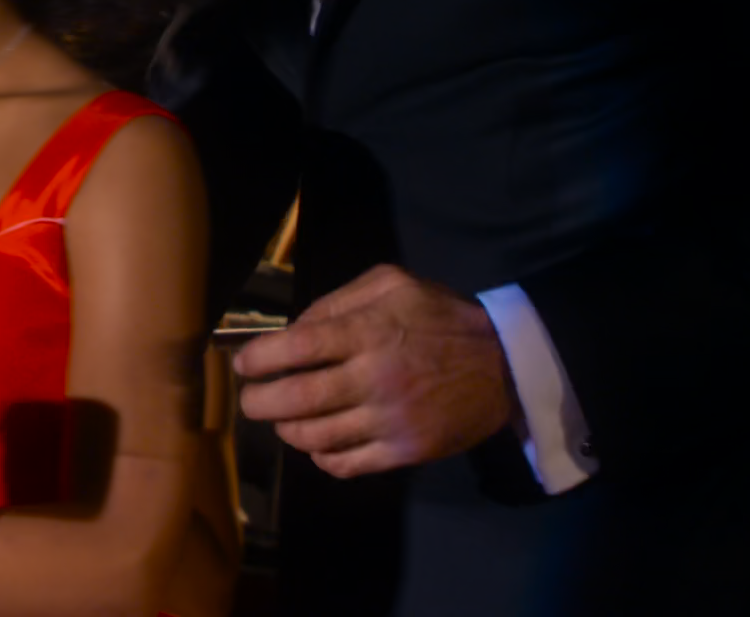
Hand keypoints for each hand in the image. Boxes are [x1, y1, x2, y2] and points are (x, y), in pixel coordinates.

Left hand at [233, 263, 516, 477]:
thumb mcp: (394, 286)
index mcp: (369, 332)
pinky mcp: (405, 451)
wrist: (506, 367)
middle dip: (258, 402)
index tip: (242, 364)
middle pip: (295, 399)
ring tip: (283, 420)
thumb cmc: (442, 319)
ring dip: (287, 430)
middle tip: (250, 399)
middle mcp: (375, 378)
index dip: (257, 359)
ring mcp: (391, 420)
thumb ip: (338, 301)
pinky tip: (318, 443)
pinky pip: (346, 464)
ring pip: (314, 437)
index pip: (295, 348)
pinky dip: (321, 457)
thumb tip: (292, 330)